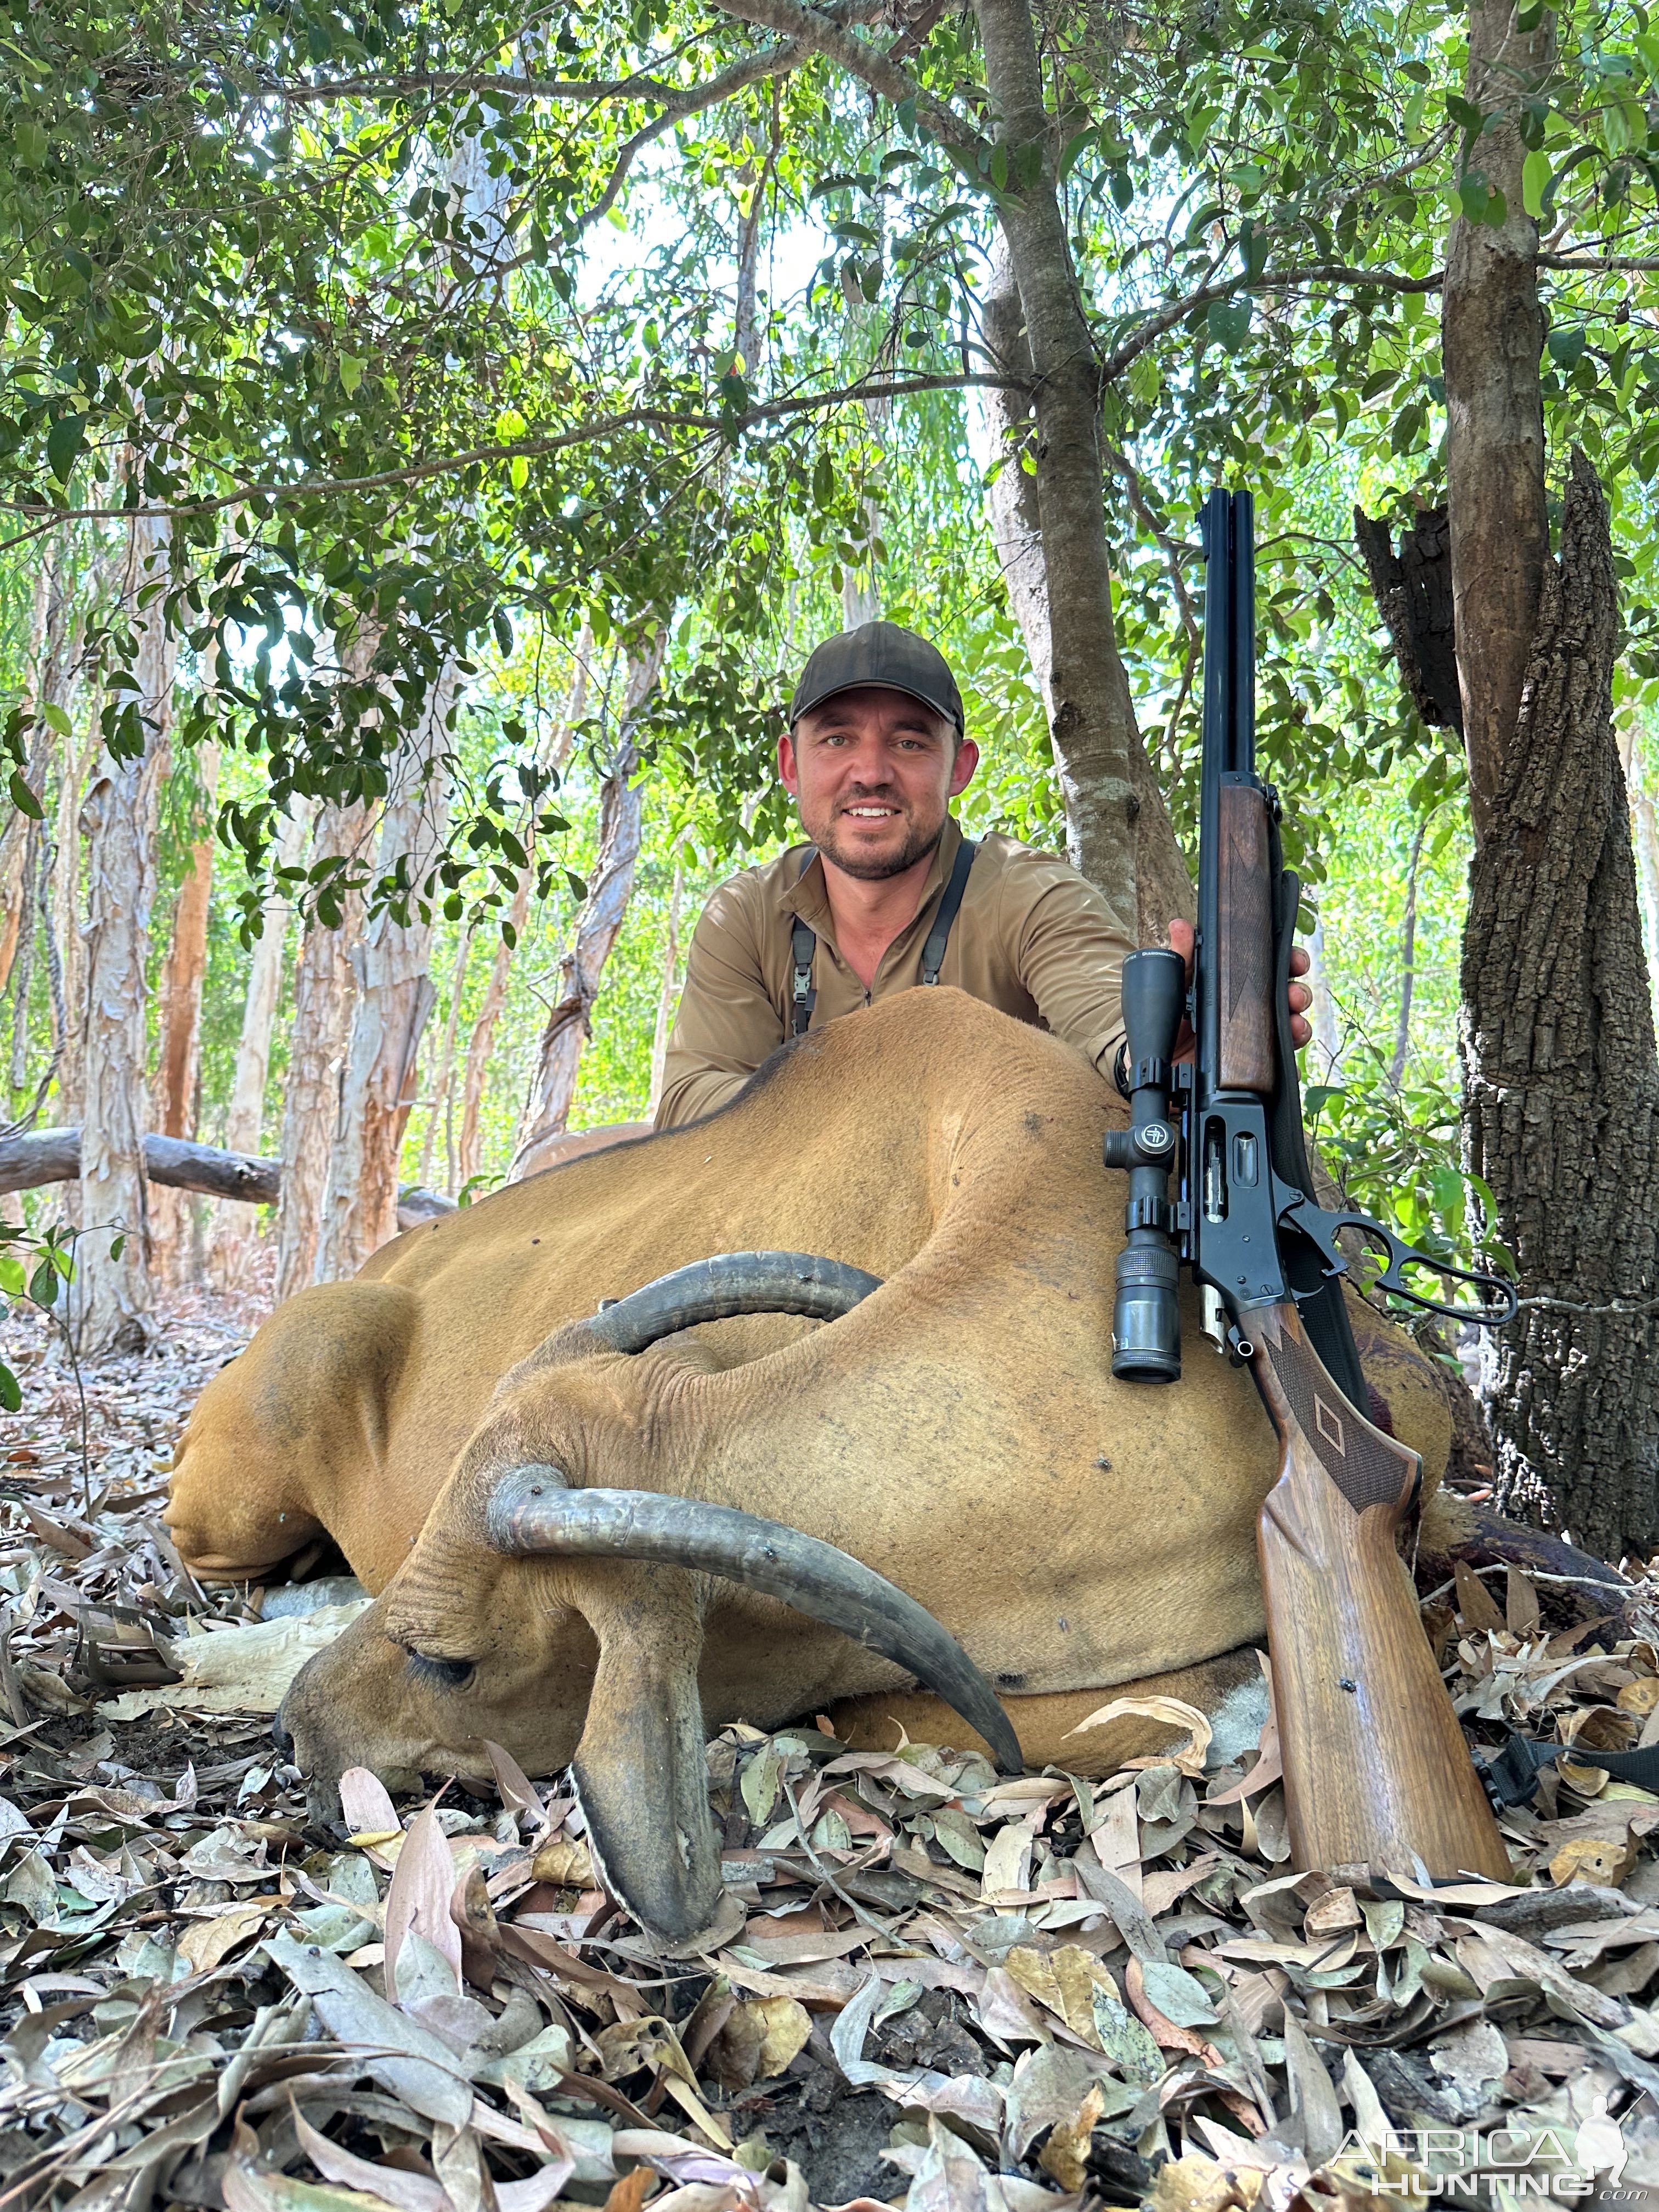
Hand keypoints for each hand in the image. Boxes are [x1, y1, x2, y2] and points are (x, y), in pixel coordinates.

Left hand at [1165, 917, 1312, 1062]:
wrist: (1157, 1063)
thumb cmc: (1167, 1019)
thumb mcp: (1174, 986)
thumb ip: (1180, 957)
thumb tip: (1180, 925)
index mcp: (1238, 985)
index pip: (1273, 968)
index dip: (1290, 962)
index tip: (1296, 961)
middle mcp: (1251, 1010)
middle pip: (1288, 997)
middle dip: (1298, 994)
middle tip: (1295, 996)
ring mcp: (1254, 1039)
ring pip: (1290, 1028)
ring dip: (1298, 1026)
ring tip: (1293, 1026)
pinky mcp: (1251, 1067)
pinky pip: (1278, 1066)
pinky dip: (1288, 1066)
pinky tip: (1288, 1067)